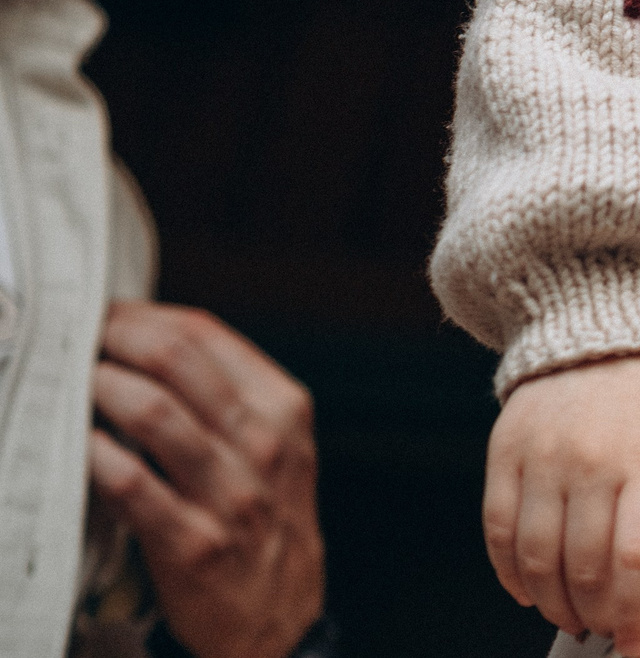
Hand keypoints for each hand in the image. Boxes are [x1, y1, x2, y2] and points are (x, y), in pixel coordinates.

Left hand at [88, 302, 323, 657]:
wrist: (280, 616)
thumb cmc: (265, 521)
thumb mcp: (273, 446)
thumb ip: (225, 395)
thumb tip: (145, 341)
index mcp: (282, 408)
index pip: (204, 333)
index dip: (140, 315)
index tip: (101, 315)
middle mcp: (262, 444)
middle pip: (175, 361)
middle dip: (110, 339)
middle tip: (71, 339)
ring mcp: (230, 494)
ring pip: (152, 414)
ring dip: (96, 389)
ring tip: (65, 384)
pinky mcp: (193, 544)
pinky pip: (132, 486)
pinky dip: (95, 458)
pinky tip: (75, 446)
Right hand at [485, 354, 639, 654]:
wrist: (602, 334)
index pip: (635, 559)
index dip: (631, 615)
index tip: (634, 646)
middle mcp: (591, 464)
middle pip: (582, 568)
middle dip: (594, 614)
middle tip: (602, 627)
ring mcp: (541, 459)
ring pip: (536, 559)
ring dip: (552, 603)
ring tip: (569, 615)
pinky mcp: (503, 456)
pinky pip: (497, 531)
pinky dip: (510, 574)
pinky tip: (528, 591)